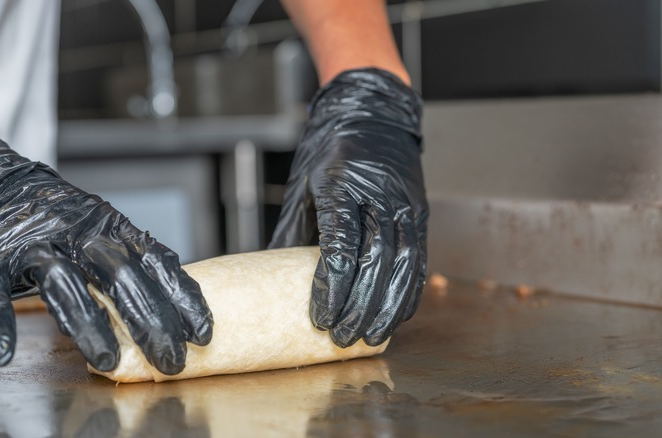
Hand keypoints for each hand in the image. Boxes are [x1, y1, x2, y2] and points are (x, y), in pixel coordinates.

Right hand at [0, 128, 212, 373]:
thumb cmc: (45, 214)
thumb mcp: (95, 226)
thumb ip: (127, 253)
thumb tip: (174, 289)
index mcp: (105, 227)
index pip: (154, 261)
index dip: (181, 297)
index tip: (203, 331)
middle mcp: (74, 232)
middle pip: (120, 274)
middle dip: (149, 320)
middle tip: (169, 360)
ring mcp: (29, 245)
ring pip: (64, 283)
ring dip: (88, 324)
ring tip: (107, 360)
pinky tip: (3, 353)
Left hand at [269, 68, 427, 346]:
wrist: (371, 113)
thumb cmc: (330, 149)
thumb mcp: (303, 185)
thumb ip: (292, 232)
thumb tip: (269, 276)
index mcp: (341, 186)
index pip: (340, 246)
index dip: (331, 287)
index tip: (321, 317)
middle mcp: (377, 195)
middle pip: (373, 262)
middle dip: (358, 306)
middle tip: (343, 336)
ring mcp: (402, 203)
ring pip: (401, 266)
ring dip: (387, 307)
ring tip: (371, 336)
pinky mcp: (418, 212)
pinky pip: (418, 259)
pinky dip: (409, 291)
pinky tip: (398, 314)